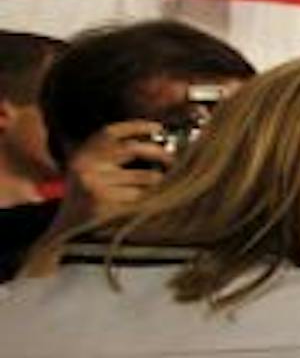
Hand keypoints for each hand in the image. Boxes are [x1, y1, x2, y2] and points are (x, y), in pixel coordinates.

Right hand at [53, 120, 169, 230]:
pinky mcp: (103, 202)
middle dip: (158, 152)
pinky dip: (145, 199)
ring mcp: (93, 183)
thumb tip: (158, 144)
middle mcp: (84, 165)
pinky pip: (138, 196)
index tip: (158, 128)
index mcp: (82, 154)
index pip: (109, 132)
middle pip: (131, 148)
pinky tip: (137, 204)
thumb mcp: (93, 172)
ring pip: (142, 176)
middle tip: (173, 159)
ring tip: (153, 187)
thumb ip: (115, 157)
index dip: (135, 126)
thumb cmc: (90, 198)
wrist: (68, 230)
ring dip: (155, 181)